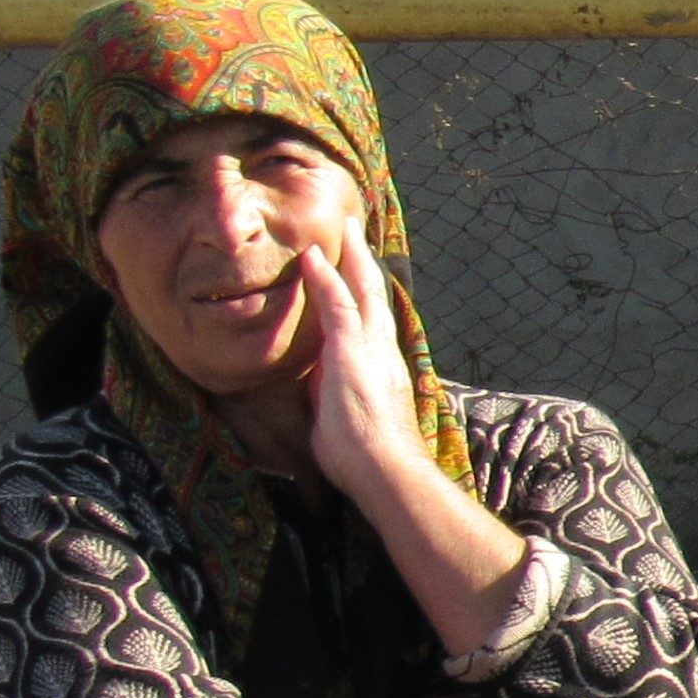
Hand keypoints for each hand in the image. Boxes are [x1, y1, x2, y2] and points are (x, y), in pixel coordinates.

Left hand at [296, 222, 431, 503]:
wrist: (383, 468)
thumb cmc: (364, 456)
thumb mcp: (346, 416)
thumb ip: (334, 393)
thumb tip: (320, 385)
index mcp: (382, 364)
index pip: (373, 318)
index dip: (366, 291)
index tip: (360, 268)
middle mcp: (383, 348)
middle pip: (375, 294)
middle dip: (365, 262)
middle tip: (357, 232)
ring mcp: (370, 347)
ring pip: (363, 290)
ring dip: (352, 256)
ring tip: (344, 229)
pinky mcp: (352, 350)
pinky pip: (337, 304)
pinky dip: (326, 278)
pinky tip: (314, 257)